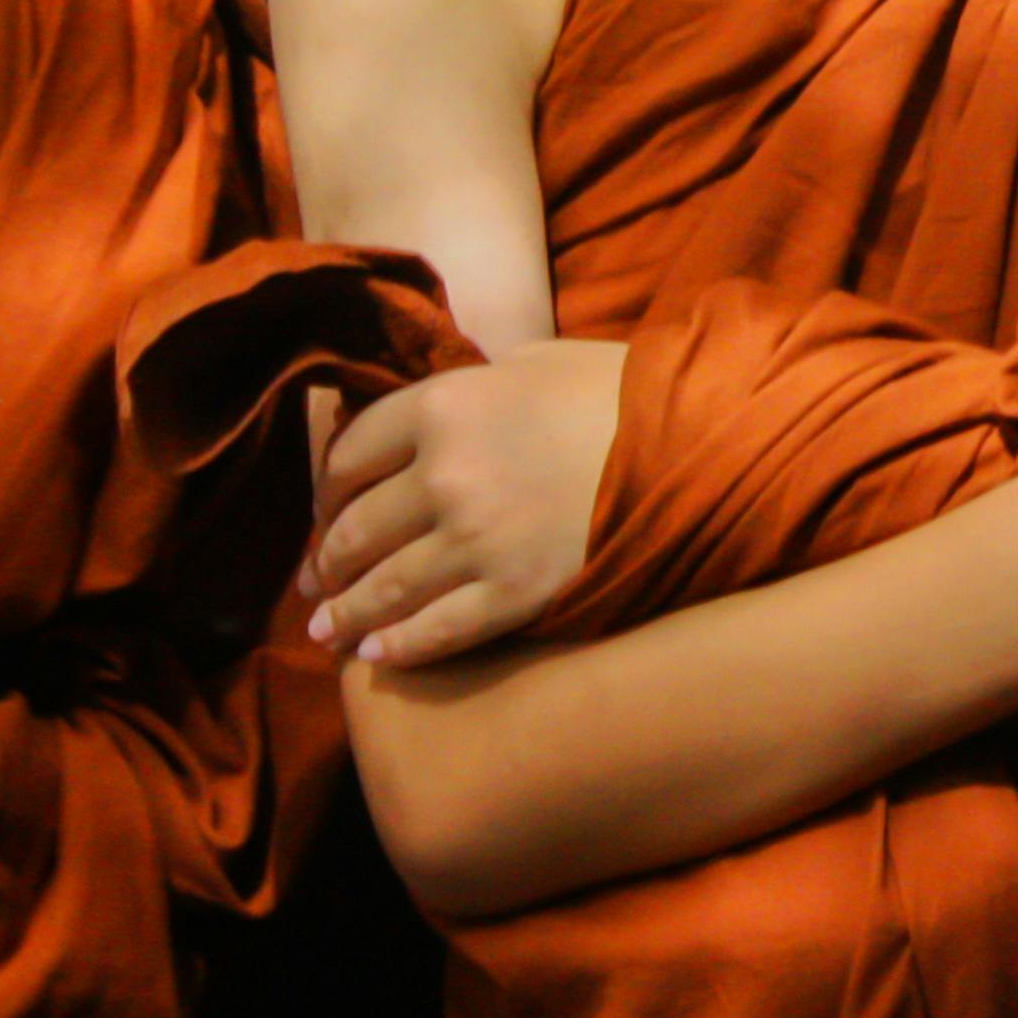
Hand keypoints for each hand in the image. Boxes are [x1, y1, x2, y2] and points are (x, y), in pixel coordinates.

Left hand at [305, 337, 624, 668]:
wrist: (701, 442)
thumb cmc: (624, 391)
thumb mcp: (539, 360)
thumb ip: (477, 383)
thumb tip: (448, 404)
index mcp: (444, 406)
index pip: (349, 454)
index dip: (325, 490)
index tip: (323, 511)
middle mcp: (444, 476)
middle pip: (355, 530)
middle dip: (327, 562)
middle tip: (316, 582)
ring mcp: (477, 541)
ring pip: (384, 589)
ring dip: (347, 615)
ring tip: (327, 632)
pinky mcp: (516, 593)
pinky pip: (438, 630)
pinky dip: (400, 649)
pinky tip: (378, 657)